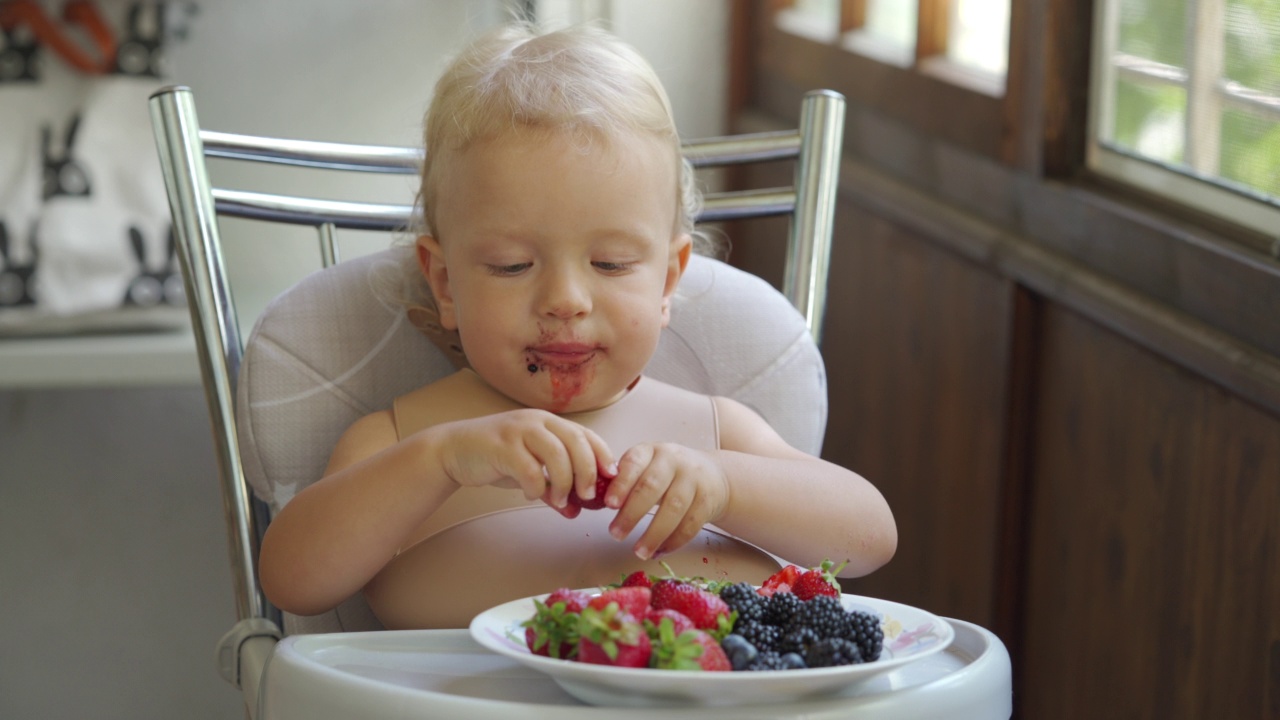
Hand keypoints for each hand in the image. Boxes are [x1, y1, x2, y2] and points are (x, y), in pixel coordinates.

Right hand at [434, 409, 614, 515]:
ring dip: (563, 482)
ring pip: (556, 454)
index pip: (586, 434)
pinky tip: (530, 494)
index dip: (602, 456)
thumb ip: (554, 488)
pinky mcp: (501, 446)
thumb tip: (576, 512)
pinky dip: (535, 487)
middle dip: (587, 472)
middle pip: (576, 442)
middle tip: (586, 496)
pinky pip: (529, 469)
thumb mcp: (530, 470)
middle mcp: (537, 421)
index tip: (610, 479)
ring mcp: (518, 430)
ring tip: (558, 500)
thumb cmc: (497, 458)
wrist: (454, 450)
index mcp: (549, 422)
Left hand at [604, 443, 729, 559]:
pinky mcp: (708, 501)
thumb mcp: (647, 467)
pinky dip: (673, 542)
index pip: (634, 463)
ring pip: (673, 509)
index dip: (621, 483)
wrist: (713, 476)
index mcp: (652, 451)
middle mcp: (674, 461)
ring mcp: (694, 480)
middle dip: (631, 513)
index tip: (609, 504)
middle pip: (652, 487)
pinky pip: (691, 524)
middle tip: (615, 534)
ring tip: (639, 552)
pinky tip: (659, 552)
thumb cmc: (668, 474)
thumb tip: (595, 499)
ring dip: (654, 534)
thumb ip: (625, 479)